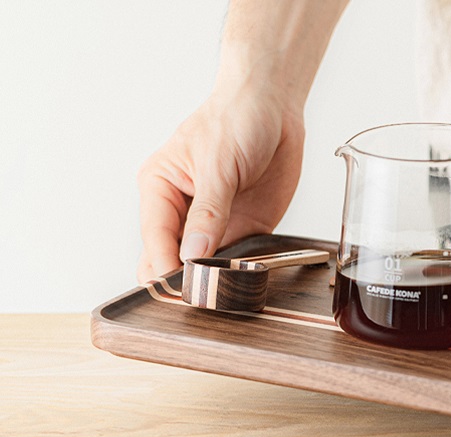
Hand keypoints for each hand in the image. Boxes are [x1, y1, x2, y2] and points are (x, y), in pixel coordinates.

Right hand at [136, 80, 303, 281]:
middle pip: (170, 258)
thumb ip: (208, 212)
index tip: (181, 287)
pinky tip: (246, 276)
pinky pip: (236, 260)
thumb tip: (192, 253)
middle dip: (183, 278)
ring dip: (213, 277)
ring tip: (225, 286)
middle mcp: (182, 211)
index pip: (155, 238)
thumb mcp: (218, 165)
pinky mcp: (243, 229)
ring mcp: (213, 223)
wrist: (274, 108)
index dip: (165, 266)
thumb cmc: (234, 119)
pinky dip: (240, 271)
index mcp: (160, 189)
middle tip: (201, 292)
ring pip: (203, 264)